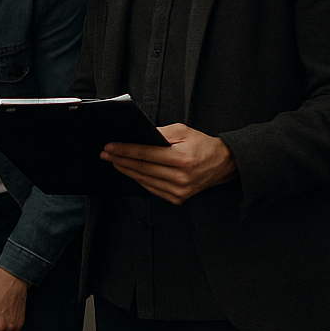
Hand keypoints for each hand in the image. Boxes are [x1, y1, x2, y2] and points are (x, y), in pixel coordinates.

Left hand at [102, 123, 238, 205]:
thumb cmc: (202, 145)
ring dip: (127, 170)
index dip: (125, 150)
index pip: (146, 154)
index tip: (109, 147)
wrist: (224, 164)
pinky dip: (139, 179)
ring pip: (145, 180)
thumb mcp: (183, 131)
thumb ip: (160, 133)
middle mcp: (181, 178)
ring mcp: (179, 191)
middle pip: (142, 169)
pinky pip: (152, 189)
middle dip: (121, 160)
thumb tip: (138, 135)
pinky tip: (130, 171)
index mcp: (182, 159)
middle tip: (105, 153)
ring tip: (114, 161)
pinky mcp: (178, 198)